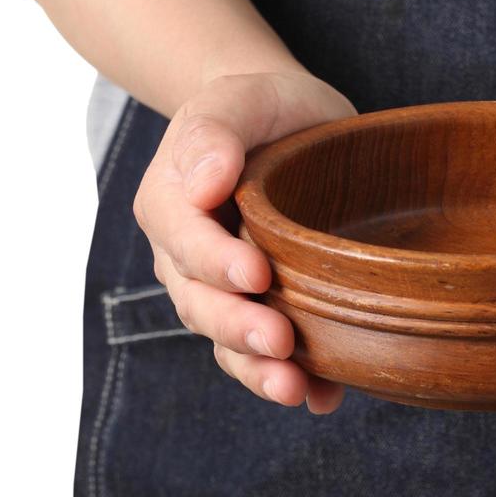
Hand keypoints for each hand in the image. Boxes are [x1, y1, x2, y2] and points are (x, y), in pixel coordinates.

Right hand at [132, 70, 357, 412]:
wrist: (288, 129)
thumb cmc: (260, 110)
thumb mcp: (238, 99)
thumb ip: (215, 132)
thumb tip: (205, 184)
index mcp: (171, 201)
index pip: (182, 238)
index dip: (214, 261)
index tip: (255, 273)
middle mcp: (185, 257)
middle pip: (199, 302)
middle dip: (237, 327)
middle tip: (280, 341)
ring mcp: (219, 292)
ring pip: (226, 340)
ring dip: (257, 370)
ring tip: (296, 387)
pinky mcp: (259, 312)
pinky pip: (263, 357)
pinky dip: (295, 381)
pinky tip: (324, 397)